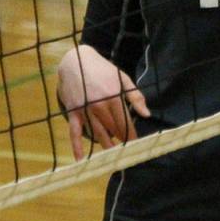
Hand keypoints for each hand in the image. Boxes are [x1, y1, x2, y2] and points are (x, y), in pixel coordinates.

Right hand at [57, 45, 150, 160]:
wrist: (75, 60)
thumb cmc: (102, 70)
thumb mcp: (122, 78)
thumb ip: (135, 97)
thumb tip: (147, 114)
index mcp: (113, 97)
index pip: (125, 123)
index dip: (131, 135)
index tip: (137, 145)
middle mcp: (99, 105)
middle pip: (112, 130)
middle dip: (121, 141)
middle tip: (127, 153)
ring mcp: (85, 110)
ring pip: (98, 133)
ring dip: (106, 145)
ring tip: (113, 157)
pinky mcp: (73, 112)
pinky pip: (74, 132)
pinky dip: (77, 146)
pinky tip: (81, 160)